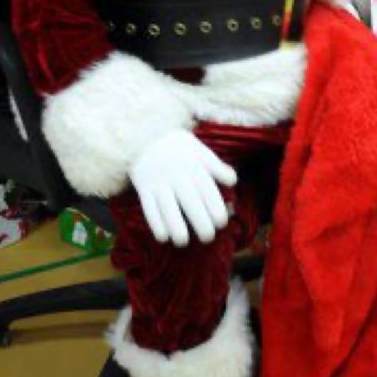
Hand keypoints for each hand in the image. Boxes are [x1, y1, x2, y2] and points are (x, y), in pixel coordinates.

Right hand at [129, 129, 236, 246]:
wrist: (144, 135)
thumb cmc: (177, 146)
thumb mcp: (199, 150)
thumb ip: (216, 166)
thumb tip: (232, 181)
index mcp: (194, 166)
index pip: (208, 191)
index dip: (216, 209)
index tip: (221, 223)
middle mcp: (177, 176)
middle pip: (190, 203)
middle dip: (200, 223)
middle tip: (208, 237)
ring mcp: (159, 182)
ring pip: (168, 209)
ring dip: (176, 228)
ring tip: (183, 241)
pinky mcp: (143, 187)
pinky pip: (149, 208)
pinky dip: (156, 224)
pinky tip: (163, 237)